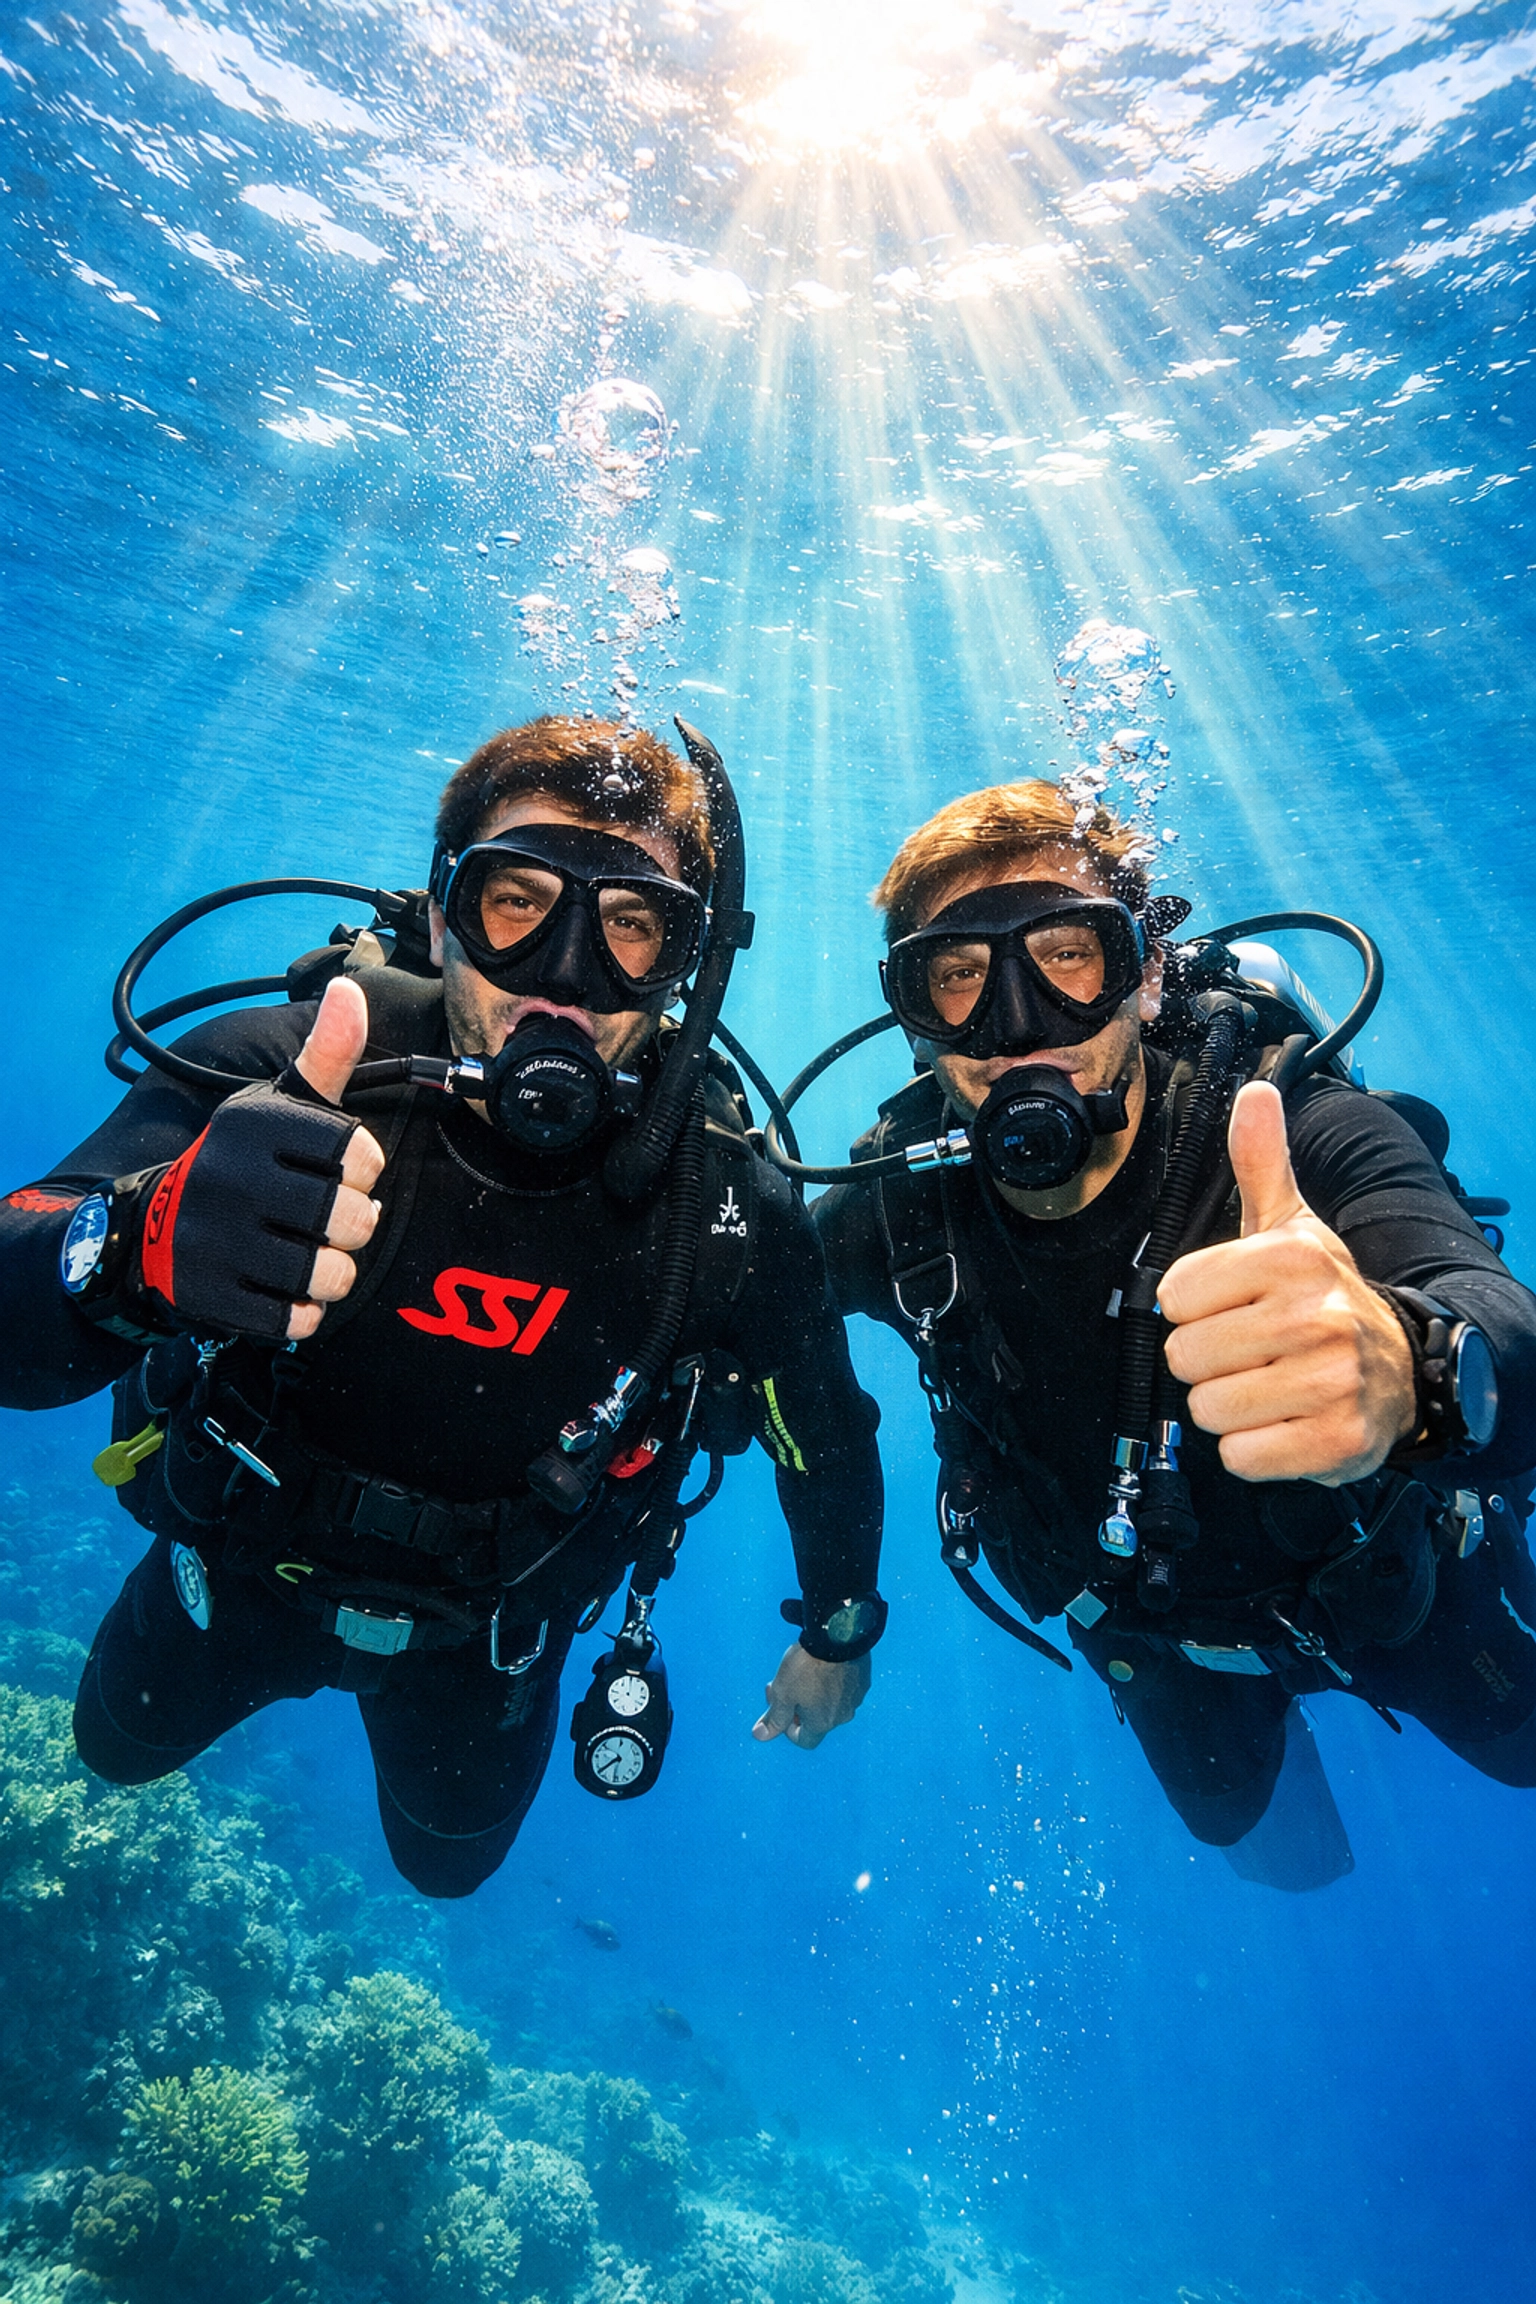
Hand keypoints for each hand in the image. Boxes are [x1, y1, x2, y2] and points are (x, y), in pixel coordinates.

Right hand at [136, 977, 384, 1343]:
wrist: (145, 1231)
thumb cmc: (240, 1164)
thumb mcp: (276, 1104)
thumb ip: (325, 1055)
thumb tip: (351, 990)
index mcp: (253, 1125)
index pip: (359, 1150)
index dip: (364, 1167)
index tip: (346, 1169)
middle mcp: (230, 1178)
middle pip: (350, 1218)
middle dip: (354, 1224)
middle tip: (335, 1221)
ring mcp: (216, 1241)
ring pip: (329, 1274)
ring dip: (333, 1273)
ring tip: (313, 1257)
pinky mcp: (210, 1297)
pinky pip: (296, 1320)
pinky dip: (302, 1312)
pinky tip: (282, 1289)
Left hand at [752, 1643, 870, 1748]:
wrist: (837, 1635)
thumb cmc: (807, 1666)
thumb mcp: (782, 1693)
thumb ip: (774, 1718)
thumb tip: (761, 1736)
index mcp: (822, 1723)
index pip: (804, 1740)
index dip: (787, 1729)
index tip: (780, 1708)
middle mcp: (842, 1716)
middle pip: (817, 1721)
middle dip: (799, 1708)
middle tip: (786, 1686)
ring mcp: (855, 1698)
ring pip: (831, 1704)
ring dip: (816, 1695)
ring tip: (805, 1673)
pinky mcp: (862, 1681)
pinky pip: (844, 1689)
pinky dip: (832, 1683)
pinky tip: (823, 1665)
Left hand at [1160, 1080, 1415, 1483]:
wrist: (1403, 1370)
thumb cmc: (1325, 1297)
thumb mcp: (1293, 1226)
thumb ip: (1262, 1162)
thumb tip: (1254, 1093)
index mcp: (1291, 1257)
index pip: (1174, 1296)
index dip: (1193, 1308)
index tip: (1232, 1306)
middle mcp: (1315, 1315)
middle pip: (1185, 1357)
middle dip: (1208, 1363)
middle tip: (1252, 1352)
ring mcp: (1330, 1382)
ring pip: (1208, 1410)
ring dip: (1228, 1408)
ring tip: (1269, 1386)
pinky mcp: (1336, 1442)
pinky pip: (1241, 1456)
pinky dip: (1253, 1450)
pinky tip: (1284, 1424)